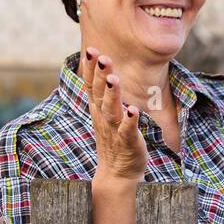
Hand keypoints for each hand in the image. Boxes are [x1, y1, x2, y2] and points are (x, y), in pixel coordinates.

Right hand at [81, 46, 146, 181]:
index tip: (91, 49)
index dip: (90, 68)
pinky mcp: (127, 143)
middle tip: (102, 57)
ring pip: (111, 110)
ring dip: (112, 94)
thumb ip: (103, 93)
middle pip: (99, 94)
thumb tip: (102, 69)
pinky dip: (129, 121)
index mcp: (98, 109)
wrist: (118, 174)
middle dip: (100, 75)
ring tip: (113, 79)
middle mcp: (104, 118)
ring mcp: (114, 131)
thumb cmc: (114, 139)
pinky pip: (127, 131)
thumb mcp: (105, 114)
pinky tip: (132, 111)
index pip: (91, 85)